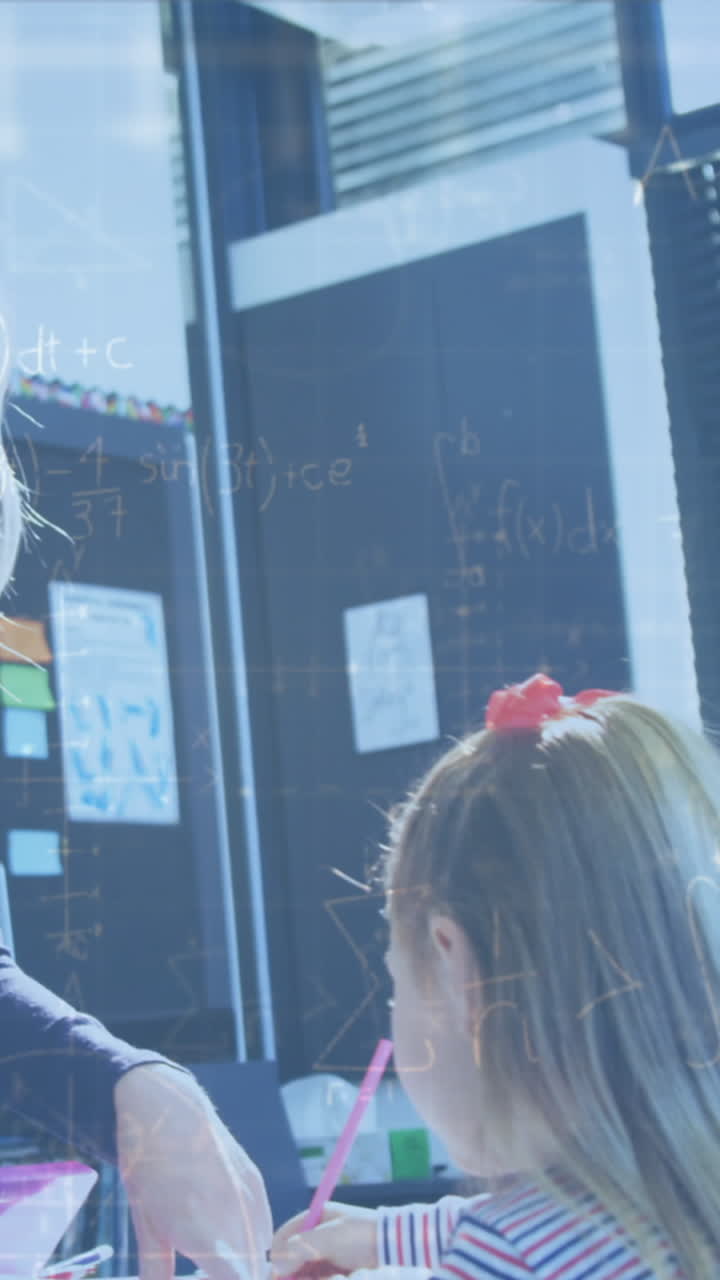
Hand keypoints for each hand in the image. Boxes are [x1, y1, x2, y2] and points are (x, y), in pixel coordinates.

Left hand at [115, 1063, 271, 1279]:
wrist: (166, 1109)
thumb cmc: (147, 1167)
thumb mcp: (146, 1224)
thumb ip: (156, 1270)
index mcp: (204, 1233)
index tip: (209, 1277)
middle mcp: (234, 1217)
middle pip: (252, 1271)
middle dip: (234, 1274)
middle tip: (207, 1267)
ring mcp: (249, 1196)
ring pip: (259, 1249)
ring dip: (244, 1260)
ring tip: (216, 1255)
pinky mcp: (255, 1180)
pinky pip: (263, 1223)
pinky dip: (250, 1235)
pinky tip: (225, 1229)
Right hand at [271, 1203, 376, 1278]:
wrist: (395, 1247)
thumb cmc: (363, 1236)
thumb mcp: (331, 1238)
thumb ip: (302, 1248)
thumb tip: (275, 1264)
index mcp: (315, 1219)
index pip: (283, 1237)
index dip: (277, 1258)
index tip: (277, 1277)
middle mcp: (317, 1235)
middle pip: (291, 1258)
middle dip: (291, 1273)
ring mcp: (327, 1253)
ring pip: (302, 1271)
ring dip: (303, 1277)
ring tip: (323, 1278)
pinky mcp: (335, 1269)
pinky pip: (315, 1277)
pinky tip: (329, 1279)